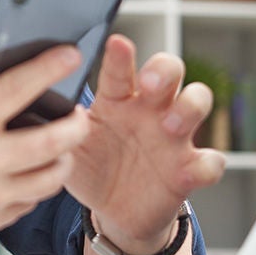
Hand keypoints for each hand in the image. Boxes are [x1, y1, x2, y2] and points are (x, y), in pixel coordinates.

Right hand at [0, 46, 90, 251]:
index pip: (18, 89)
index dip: (49, 68)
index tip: (68, 55)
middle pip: (54, 141)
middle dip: (77, 122)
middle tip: (78, 111)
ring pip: (51, 177)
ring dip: (64, 156)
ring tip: (61, 143)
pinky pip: (30, 202)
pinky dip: (38, 184)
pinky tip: (31, 169)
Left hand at [65, 35, 226, 254]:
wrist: (112, 211)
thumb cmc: (90, 168)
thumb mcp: (69, 148)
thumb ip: (60, 126)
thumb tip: (43, 103)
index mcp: (116, 100)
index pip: (120, 70)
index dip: (120, 56)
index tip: (117, 43)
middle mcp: (149, 110)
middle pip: (169, 70)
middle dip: (164, 70)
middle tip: (149, 83)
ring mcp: (173, 137)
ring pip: (197, 102)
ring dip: (189, 107)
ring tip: (171, 125)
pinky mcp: (189, 169)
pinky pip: (211, 161)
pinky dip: (207, 164)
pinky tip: (190, 170)